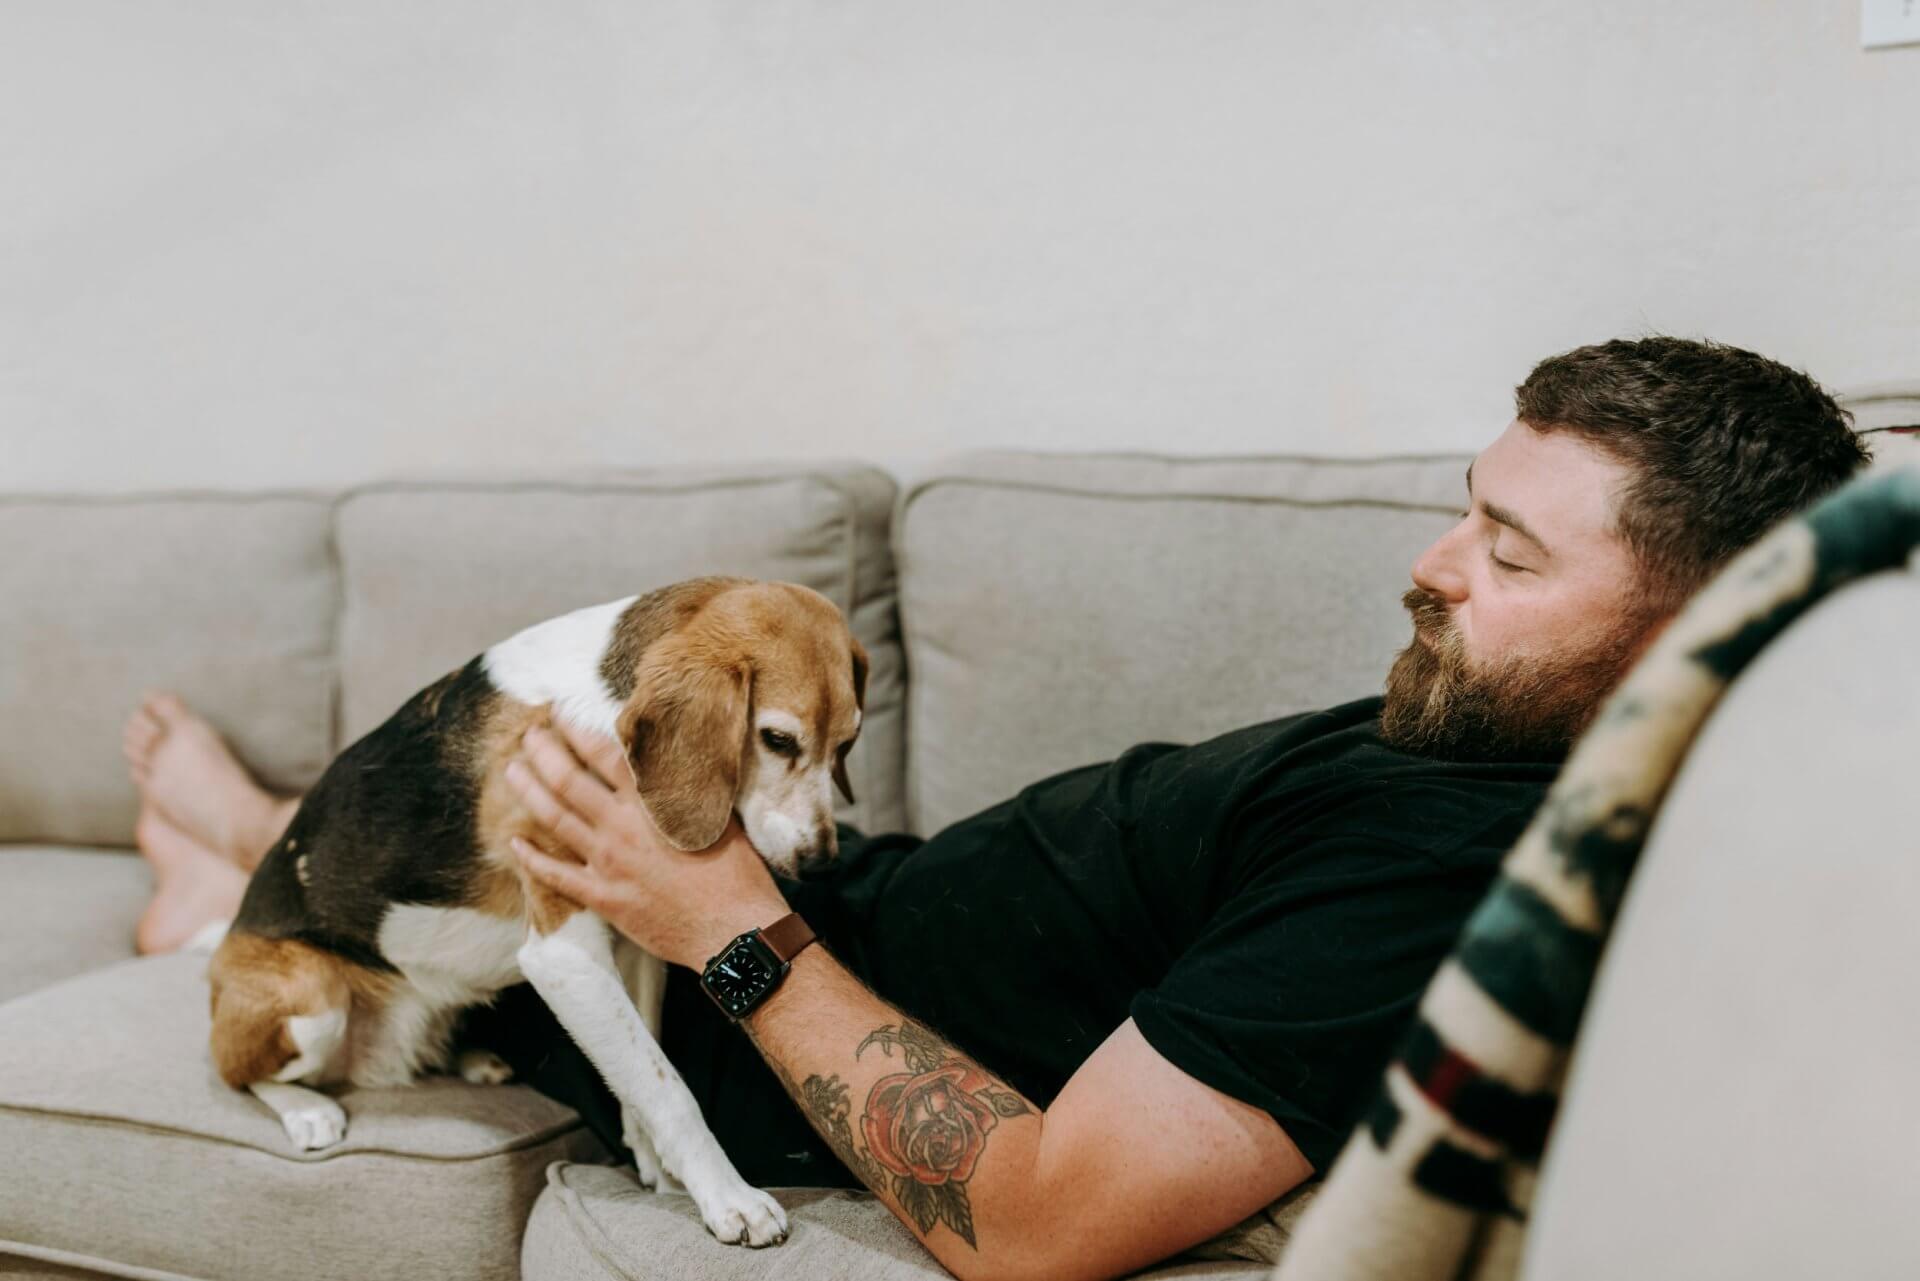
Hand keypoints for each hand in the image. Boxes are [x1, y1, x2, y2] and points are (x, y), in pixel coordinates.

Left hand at [503, 720, 788, 967]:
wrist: (732, 928)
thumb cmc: (735, 871)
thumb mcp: (716, 813)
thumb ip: (684, 787)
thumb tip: (670, 760)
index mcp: (652, 800)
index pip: (603, 753)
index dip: (576, 730)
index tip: (559, 714)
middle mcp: (622, 825)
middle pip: (569, 780)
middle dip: (543, 752)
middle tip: (528, 735)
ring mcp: (608, 862)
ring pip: (556, 818)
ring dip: (529, 791)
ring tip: (511, 771)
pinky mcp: (603, 897)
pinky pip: (556, 874)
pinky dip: (532, 858)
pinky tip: (515, 843)